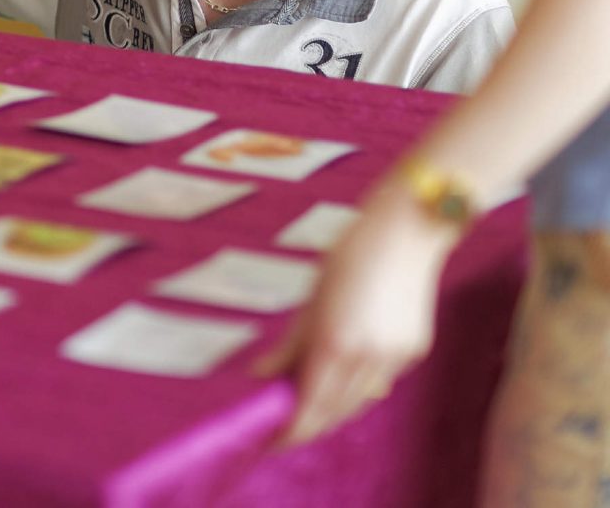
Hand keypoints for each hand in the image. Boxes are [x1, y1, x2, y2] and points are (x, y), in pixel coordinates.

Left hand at [255, 189, 453, 445]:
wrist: (406, 233)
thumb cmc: (350, 256)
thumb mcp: (312, 299)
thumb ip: (289, 345)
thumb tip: (261, 376)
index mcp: (336, 343)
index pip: (310, 406)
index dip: (291, 431)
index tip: (270, 442)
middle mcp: (369, 358)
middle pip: (336, 411)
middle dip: (309, 427)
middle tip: (282, 431)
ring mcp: (396, 357)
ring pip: (360, 401)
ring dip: (333, 411)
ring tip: (306, 411)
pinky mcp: (414, 351)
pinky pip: (380, 381)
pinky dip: (357, 388)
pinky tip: (340, 382)